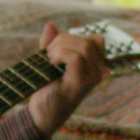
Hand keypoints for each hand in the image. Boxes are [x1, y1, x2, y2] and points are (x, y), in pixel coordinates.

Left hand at [26, 23, 106, 137]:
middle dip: (62, 41)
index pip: (96, 40)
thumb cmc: (47, 89)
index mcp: (95, 66)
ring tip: (49, 61)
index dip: (74, 38)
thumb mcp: (49, 61)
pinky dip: (60, 55)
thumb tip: (50, 25)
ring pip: (83, 46)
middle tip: (48, 56)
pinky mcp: (82, 84)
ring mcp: (92, 79)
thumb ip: (52, 44)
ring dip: (59, 48)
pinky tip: (51, 65)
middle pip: (87, 40)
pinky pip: (76, 57)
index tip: (57, 50)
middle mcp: (98, 72)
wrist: (40, 114)